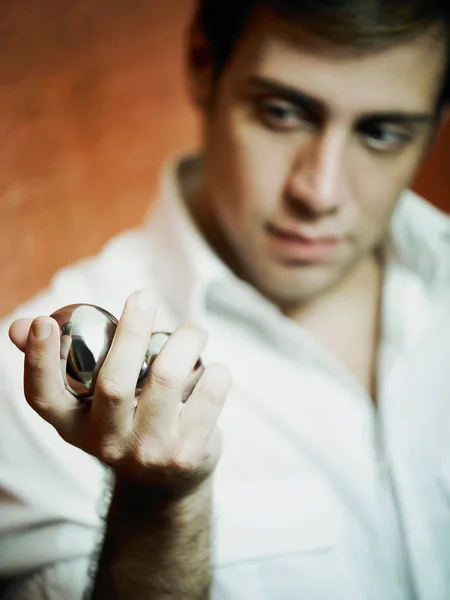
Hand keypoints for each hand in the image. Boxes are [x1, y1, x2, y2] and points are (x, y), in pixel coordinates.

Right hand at [9, 290, 230, 494]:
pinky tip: (212, 370)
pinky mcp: (187, 454)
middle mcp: (106, 442)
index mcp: (74, 425)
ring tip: (193, 331)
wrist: (167, 483)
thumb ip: (60, 361)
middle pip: (114, 381)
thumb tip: (22, 326)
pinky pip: (207, 395)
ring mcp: (148, 451)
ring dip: (185, 340)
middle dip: (130, 329)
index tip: (45, 323)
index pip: (43, 397)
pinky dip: (215, 372)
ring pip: (166, 378)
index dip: (39, 360)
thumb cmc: (126, 421)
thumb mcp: (90, 403)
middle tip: (143, 296)